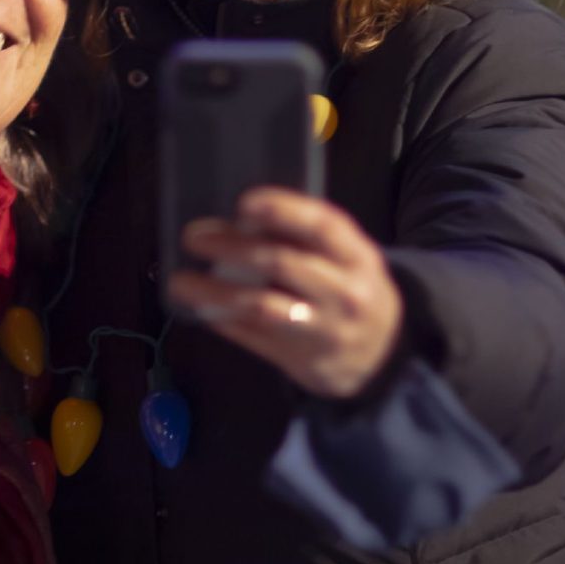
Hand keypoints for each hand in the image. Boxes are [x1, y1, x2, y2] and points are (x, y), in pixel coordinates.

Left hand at [169, 187, 403, 399]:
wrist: (384, 354)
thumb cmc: (354, 289)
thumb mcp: (348, 259)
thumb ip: (307, 240)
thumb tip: (237, 220)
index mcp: (358, 257)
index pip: (323, 226)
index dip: (283, 210)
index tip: (244, 203)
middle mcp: (344, 293)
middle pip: (281, 263)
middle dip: (230, 246)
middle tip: (193, 236)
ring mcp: (323, 330)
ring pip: (260, 307)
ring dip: (212, 291)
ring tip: (180, 281)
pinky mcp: (300, 360)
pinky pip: (252, 338)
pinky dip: (222, 320)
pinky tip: (201, 308)